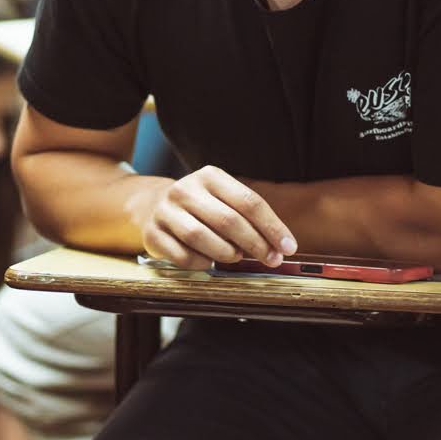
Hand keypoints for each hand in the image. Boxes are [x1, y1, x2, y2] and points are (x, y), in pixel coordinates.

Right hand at [136, 165, 295, 269]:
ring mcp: (165, 211)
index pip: (248, 201)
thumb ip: (249, 217)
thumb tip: (280, 246)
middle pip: (228, 220)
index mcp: (210, 176)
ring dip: (227, 253)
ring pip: (202, 237)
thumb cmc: (201, 207)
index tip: (288, 246)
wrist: (152, 206)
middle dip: (256, 244)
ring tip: (236, 257)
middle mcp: (185, 189)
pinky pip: (183, 256)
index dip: (272, 226)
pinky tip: (209, 261)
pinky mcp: (152, 234)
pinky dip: (202, 263)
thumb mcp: (224, 199)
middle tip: (271, 259)